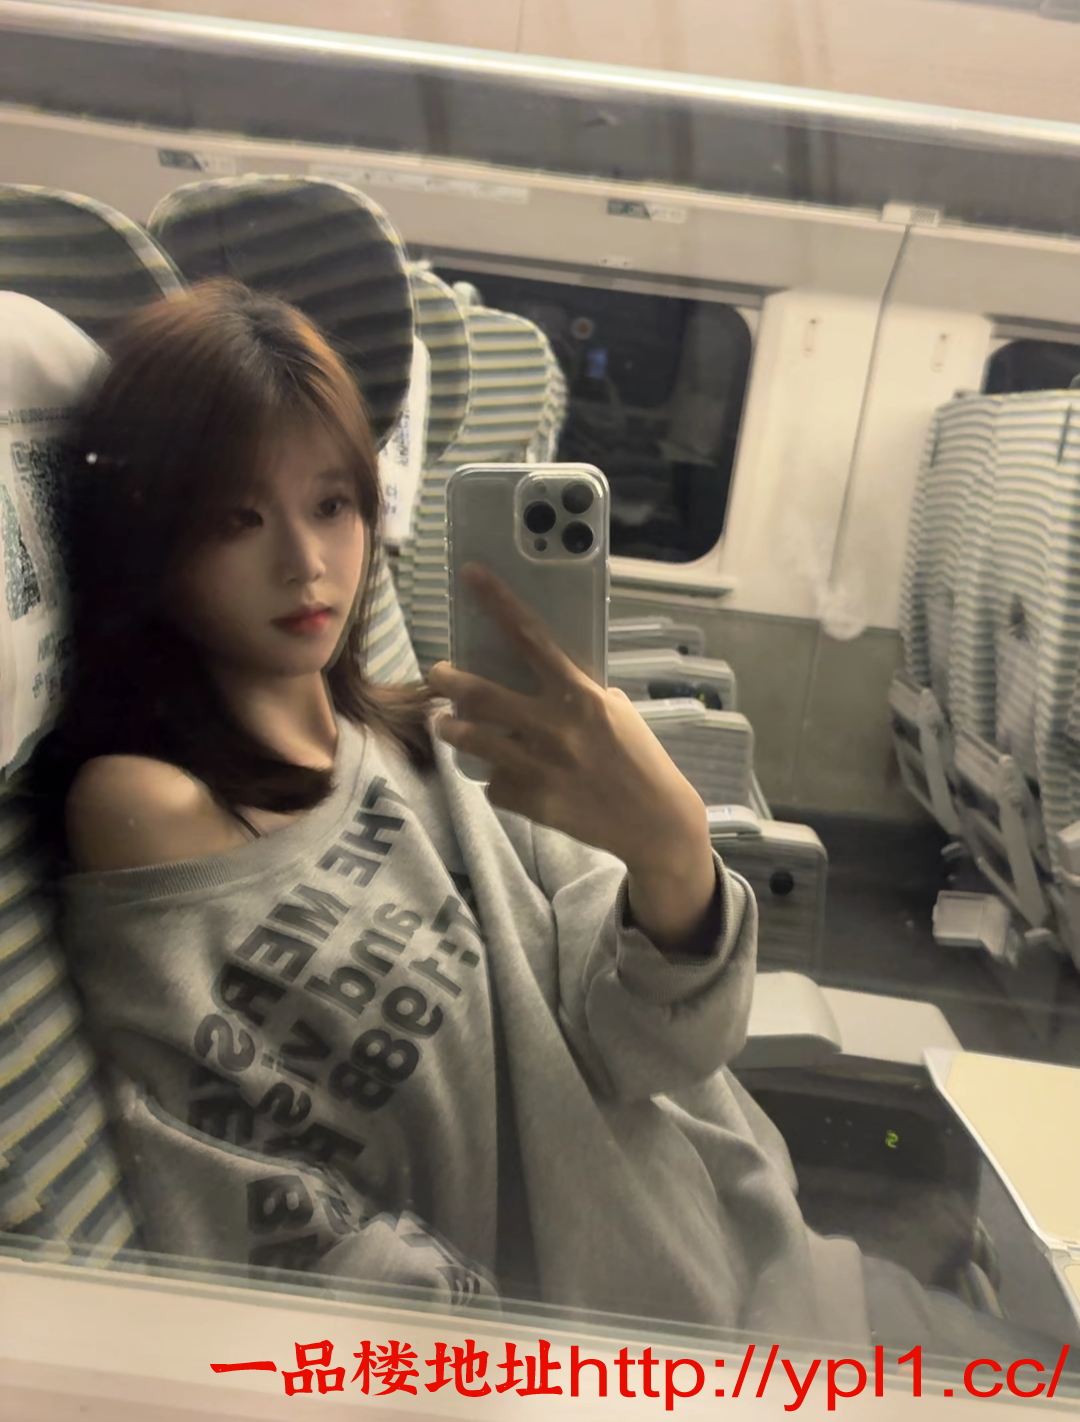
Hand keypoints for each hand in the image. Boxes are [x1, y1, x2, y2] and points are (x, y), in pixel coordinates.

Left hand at [427, 566, 718, 950]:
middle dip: (446, 680)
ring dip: (449, 727)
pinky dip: (495, 778)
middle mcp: (554, 727)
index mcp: (579, 695)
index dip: (498, 603)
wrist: (653, 820)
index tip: (470, 575)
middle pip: (479, 694)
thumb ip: (576, 692)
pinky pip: (494, 784)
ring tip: (445, 723)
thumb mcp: (615, 711)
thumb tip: (540, 676)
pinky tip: (506, 777)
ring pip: (470, 739)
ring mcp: (539, 766)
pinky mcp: (531, 801)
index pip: (531, 638)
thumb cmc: (637, 757)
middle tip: (437, 675)